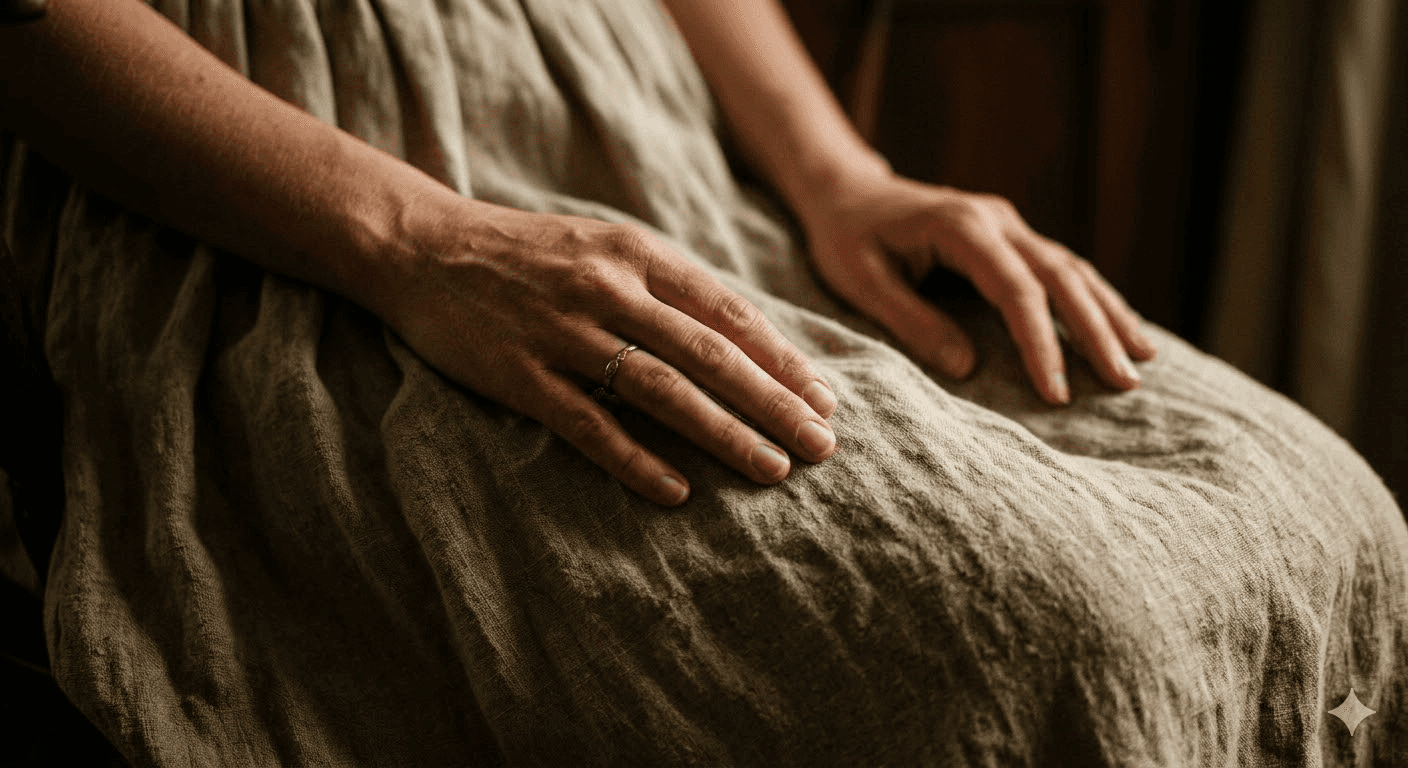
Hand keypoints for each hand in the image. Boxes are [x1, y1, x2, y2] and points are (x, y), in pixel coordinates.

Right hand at [376, 201, 839, 505]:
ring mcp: (563, 332)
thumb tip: (738, 337)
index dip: (781, 359)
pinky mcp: (520, 375)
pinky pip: (588, 425)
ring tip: (773, 470)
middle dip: (775, 403)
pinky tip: (676, 492)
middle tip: (822, 445)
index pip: (727, 312)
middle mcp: (607, 288)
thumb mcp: (602, 245)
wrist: (421, 246)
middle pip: (710, 354)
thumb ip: (663, 284)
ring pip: (662, 390)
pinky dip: (635, 460)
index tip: (823, 399)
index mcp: (635, 253)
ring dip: (724, 435)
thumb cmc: (525, 252)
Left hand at [797, 165, 1156, 403]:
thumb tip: (968, 368)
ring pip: (1073, 269)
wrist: (846, 192)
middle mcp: (997, 220)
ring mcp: (1008, 225)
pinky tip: (1119, 329)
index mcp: (961, 228)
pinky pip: (1063, 268)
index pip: (1016, 291)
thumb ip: (912, 321)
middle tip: (1126, 384)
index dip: (1041, 343)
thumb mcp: (861, 281)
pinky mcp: (1010, 236)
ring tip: (1143, 361)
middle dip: (1097, 332)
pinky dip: (1094, 299)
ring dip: (1109, 314)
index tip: (1057, 394)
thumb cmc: (845, 238)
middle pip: (1062, 276)